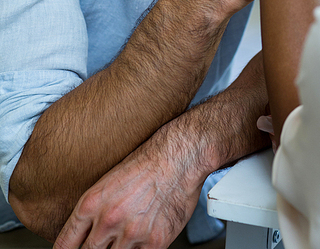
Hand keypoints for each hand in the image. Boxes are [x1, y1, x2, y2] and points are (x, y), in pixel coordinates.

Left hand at [54, 119, 208, 248]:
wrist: (179, 155)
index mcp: (91, 203)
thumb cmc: (148, 161)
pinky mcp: (155, 242)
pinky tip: (142, 239)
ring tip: (127, 235)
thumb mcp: (110, 180)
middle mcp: (108, 220)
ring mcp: (131, 234)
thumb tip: (88, 234)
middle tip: (102, 243)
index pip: (64, 244)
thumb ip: (95, 210)